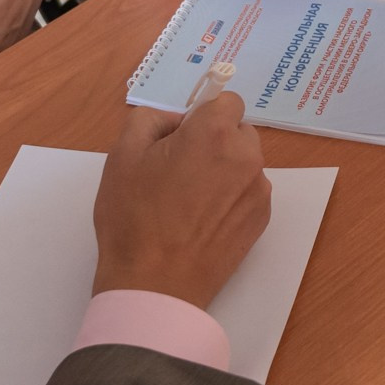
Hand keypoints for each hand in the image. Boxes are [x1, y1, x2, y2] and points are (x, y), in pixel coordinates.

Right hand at [93, 95, 270, 307]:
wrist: (154, 284)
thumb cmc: (133, 218)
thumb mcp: (123, 155)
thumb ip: (150, 120)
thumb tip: (175, 121)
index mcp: (214, 134)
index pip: (226, 100)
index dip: (202, 113)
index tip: (182, 135)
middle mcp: (246, 157)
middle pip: (238, 131)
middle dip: (214, 140)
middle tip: (179, 168)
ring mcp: (258, 191)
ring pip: (244, 162)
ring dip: (224, 168)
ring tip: (189, 199)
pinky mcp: (262, 220)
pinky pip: (248, 191)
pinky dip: (231, 196)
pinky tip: (202, 219)